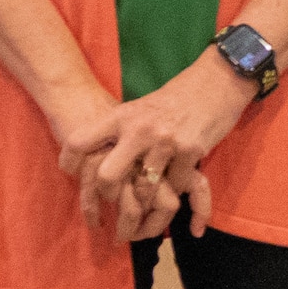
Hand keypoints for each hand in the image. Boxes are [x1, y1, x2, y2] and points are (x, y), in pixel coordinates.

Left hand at [60, 49, 251, 240]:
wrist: (218, 80)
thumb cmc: (176, 96)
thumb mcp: (142, 107)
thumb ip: (122, 130)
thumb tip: (99, 156)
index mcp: (123, 115)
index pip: (80, 140)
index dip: (68, 161)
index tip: (72, 173)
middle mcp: (140, 129)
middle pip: (107, 177)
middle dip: (109, 196)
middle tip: (114, 201)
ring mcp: (166, 141)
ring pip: (143, 190)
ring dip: (145, 203)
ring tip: (145, 208)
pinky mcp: (191, 151)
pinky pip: (175, 186)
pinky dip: (175, 190)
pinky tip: (177, 185)